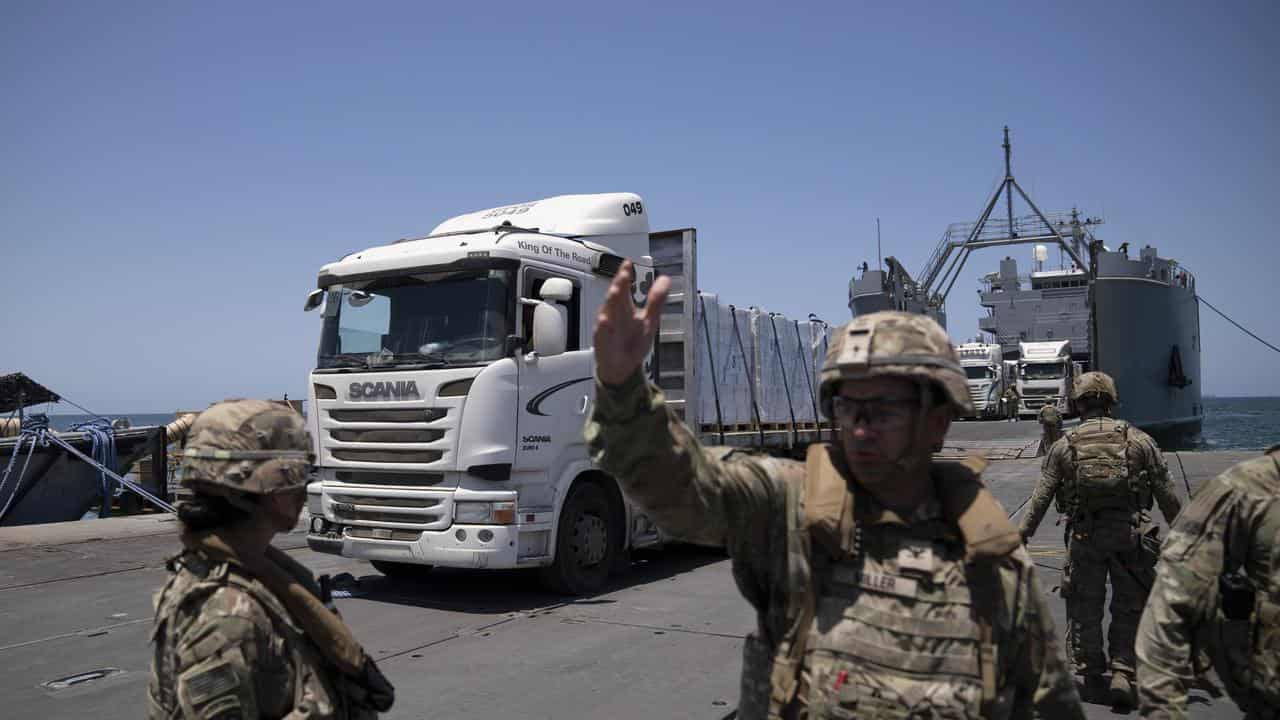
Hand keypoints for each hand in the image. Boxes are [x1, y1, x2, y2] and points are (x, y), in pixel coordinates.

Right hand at [593, 260, 669, 385]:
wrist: (623, 367)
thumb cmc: (633, 342)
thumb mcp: (650, 320)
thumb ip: (656, 300)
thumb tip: (665, 279)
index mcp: (625, 308)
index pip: (624, 288)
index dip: (626, 275)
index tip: (628, 263)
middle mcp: (615, 315)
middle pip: (616, 297)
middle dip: (619, 284)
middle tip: (624, 273)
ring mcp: (608, 328)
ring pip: (607, 312)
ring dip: (611, 302)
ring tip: (615, 290)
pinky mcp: (603, 343)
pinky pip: (602, 335)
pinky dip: (603, 328)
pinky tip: (604, 322)